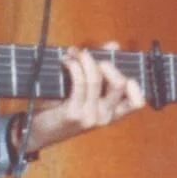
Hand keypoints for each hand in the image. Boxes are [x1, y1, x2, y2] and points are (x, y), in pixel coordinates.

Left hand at [25, 44, 145, 151]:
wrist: (39, 132)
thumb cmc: (63, 108)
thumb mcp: (86, 91)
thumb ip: (102, 68)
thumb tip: (114, 45)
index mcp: (113, 113)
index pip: (137, 102)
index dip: (133, 83)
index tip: (116, 69)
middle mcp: (105, 117)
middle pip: (120, 84)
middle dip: (106, 62)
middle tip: (91, 56)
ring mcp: (90, 117)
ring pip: (96, 79)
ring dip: (84, 59)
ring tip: (73, 54)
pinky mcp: (74, 113)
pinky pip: (79, 82)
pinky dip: (73, 65)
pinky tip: (66, 61)